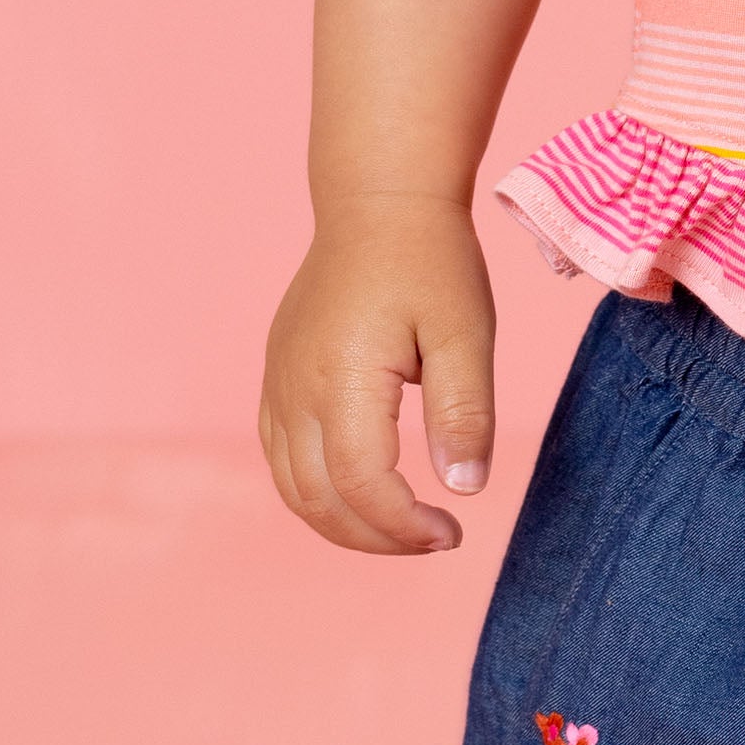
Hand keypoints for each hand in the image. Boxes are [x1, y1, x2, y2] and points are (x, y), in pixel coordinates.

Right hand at [259, 200, 498, 553]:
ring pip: (293, 487)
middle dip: (377, 538)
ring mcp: (278, 384)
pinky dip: (318, 492)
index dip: (404, 526)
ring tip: (404, 526)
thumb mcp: (466, 332)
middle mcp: (296, 388)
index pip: (362, 486)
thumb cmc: (430, 262)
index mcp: (342, 378)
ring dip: (345, 524)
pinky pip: (281, 456)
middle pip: (318, 501)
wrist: (378, 205)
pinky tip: (366, 492)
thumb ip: (464, 413)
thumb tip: (463, 489)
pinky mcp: (277, 377)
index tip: (451, 533)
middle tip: (435, 539)